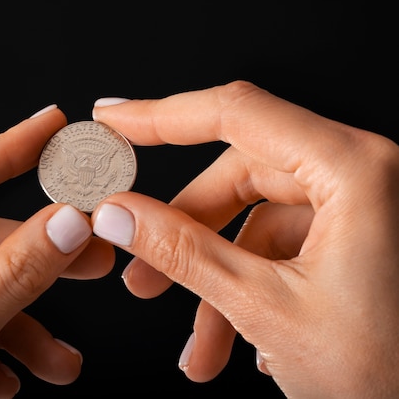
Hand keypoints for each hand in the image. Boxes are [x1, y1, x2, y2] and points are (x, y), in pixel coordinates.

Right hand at [90, 81, 398, 397]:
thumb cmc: (391, 375)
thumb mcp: (266, 308)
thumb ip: (183, 252)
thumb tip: (121, 215)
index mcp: (354, 171)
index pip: (237, 114)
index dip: (163, 115)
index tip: (116, 121)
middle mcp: (360, 177)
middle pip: (240, 176)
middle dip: (185, 232)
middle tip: (139, 267)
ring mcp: (356, 210)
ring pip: (254, 223)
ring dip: (215, 282)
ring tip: (200, 344)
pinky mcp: (351, 242)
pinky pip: (278, 252)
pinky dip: (248, 294)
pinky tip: (241, 346)